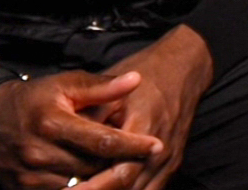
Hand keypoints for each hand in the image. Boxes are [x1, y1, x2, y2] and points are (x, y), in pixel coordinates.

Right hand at [0, 67, 161, 189]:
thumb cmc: (35, 98)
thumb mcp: (66, 84)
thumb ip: (101, 87)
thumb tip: (136, 80)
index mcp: (53, 123)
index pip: (102, 140)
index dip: (132, 145)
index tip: (157, 145)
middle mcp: (39, 153)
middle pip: (94, 167)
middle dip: (120, 164)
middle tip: (144, 158)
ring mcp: (29, 177)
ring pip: (80, 187)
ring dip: (103, 180)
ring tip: (122, 170)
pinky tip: (97, 182)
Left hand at [96, 25, 215, 189]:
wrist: (183, 69)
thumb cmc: (147, 77)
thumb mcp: (115, 92)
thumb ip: (92, 120)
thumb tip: (64, 144)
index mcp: (145, 130)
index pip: (120, 174)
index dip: (93, 188)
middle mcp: (162, 151)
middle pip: (131, 189)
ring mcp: (170, 161)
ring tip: (88, 189)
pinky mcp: (173, 165)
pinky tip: (112, 189)